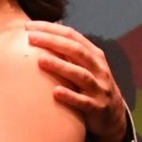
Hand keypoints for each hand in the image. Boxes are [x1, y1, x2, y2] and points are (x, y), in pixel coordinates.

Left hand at [25, 22, 127, 141]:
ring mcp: (99, 88)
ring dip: (61, 66)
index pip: (72, 36)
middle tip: (30, 38)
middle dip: (53, 42)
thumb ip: (66, 53)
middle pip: (77, 51)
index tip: (28, 26)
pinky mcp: (98, 108)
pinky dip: (71, 96)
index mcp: (94, 55)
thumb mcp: (84, 66)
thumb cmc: (90, 86)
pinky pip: (84, 102)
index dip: (51, 29)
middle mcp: (98, 69)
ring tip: (40, 60)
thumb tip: (38, 34)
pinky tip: (56, 92)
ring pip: (81, 75)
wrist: (113, 115)